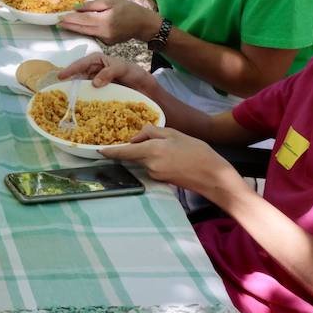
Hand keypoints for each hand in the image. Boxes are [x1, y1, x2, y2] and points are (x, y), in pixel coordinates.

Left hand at [57, 0, 158, 43]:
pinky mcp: (108, 43)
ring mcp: (106, 40)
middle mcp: (103, 33)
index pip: (83, 20)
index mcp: (104, 21)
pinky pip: (94, 36)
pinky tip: (80, 26)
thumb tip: (77, 7)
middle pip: (82, 29)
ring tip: (64, 24)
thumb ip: (93, 5)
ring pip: (86, 33)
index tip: (59, 17)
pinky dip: (86, 31)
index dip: (70, 19)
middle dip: (69, 25)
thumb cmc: (129, 9)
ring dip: (75, 28)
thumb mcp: (111, 1)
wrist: (143, 24)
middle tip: (56, 22)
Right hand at [57, 52, 156, 93]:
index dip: (70, 70)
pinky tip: (81, 108)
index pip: (81, 64)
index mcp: (97, 60)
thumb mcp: (123, 69)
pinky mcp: (100, 94)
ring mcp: (96, 83)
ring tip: (67, 102)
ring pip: (82, 88)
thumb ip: (109, 72)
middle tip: (59, 92)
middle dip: (70, 83)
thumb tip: (94, 82)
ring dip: (76, 94)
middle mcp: (93, 71)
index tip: (61, 77)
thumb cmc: (134, 73)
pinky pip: (90, 97)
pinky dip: (85, 101)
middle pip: (78, 76)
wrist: (146, 88)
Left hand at [109, 127, 240, 201]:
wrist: (213, 176)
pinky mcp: (160, 180)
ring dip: (145, 153)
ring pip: (142, 160)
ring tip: (166, 146)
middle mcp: (149, 166)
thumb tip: (136, 137)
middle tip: (143, 138)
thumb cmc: (196, 151)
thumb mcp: (174, 134)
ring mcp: (154, 175)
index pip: (124, 152)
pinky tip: (169, 155)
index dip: (110, 151)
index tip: (99, 150)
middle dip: (132, 147)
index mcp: (151, 152)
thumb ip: (152, 132)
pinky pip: (150, 167)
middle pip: (132, 155)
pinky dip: (153, 159)